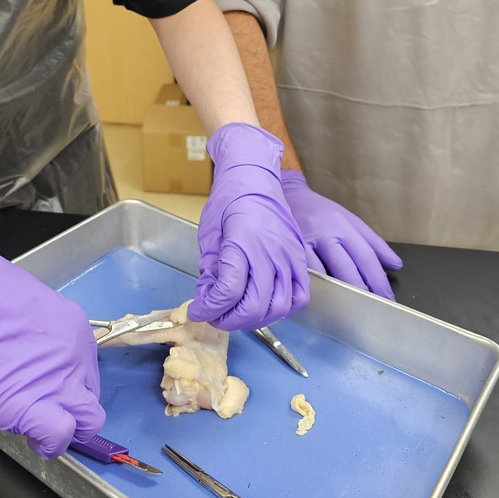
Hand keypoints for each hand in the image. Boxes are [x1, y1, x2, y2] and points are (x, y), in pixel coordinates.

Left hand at [187, 123, 310, 330]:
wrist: (255, 178)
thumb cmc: (229, 200)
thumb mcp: (209, 233)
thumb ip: (210, 269)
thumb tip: (208, 299)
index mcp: (243, 241)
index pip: (228, 291)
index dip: (209, 309)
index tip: (197, 311)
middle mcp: (270, 251)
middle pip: (255, 306)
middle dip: (229, 320)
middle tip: (215, 316)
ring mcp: (289, 256)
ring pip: (279, 307)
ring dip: (255, 320)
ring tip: (237, 314)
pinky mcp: (299, 259)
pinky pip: (300, 296)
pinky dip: (283, 310)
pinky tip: (266, 306)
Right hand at [281, 170, 401, 299]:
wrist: (289, 196)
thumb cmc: (321, 212)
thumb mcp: (350, 220)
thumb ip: (373, 243)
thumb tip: (396, 265)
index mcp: (344, 226)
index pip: (366, 257)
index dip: (378, 280)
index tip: (388, 298)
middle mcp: (326, 234)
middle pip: (347, 269)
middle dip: (362, 291)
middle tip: (373, 309)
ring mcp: (306, 243)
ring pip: (325, 274)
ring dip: (340, 294)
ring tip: (352, 309)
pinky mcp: (291, 252)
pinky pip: (306, 275)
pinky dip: (317, 288)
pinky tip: (325, 299)